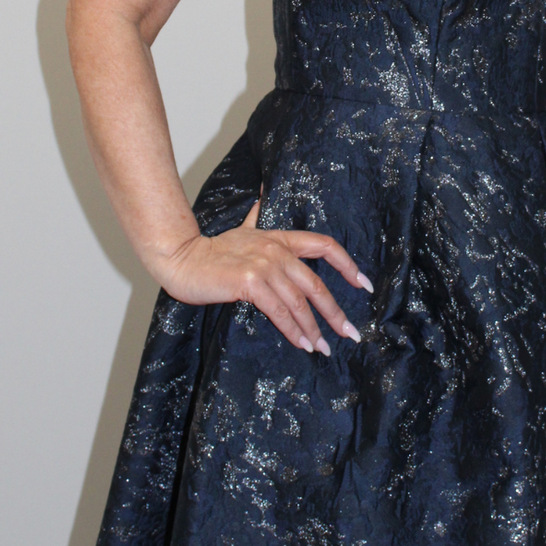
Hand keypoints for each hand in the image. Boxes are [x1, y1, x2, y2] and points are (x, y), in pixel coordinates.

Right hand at [158, 199, 372, 354]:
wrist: (181, 259)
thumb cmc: (210, 251)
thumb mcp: (240, 231)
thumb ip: (254, 218)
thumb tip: (261, 198)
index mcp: (279, 238)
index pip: (324, 245)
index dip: (348, 265)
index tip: (364, 285)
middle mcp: (276, 250)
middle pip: (317, 283)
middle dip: (336, 311)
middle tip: (350, 332)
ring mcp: (264, 266)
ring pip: (299, 301)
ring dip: (314, 328)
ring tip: (323, 347)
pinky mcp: (249, 283)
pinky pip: (279, 311)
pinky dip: (293, 329)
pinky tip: (301, 343)